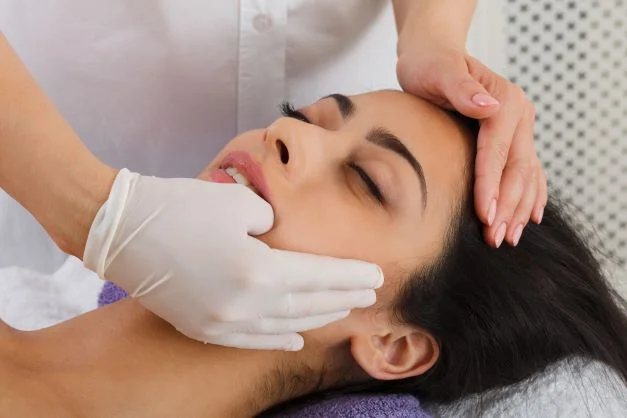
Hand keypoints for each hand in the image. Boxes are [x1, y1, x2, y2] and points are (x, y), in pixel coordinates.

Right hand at [84, 169, 383, 349]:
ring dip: (317, 318)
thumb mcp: (238, 203)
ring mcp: (221, 322)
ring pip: (283, 324)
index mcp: (258, 271)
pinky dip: (277, 338)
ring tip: (343, 311)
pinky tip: (295, 338)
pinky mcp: (202, 326)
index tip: (378, 275)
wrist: (120, 228)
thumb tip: (279, 238)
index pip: (319, 277)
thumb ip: (273, 226)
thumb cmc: (180, 205)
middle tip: (369, 293)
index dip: (350, 276)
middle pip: (307, 304)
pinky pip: (250, 338)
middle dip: (342, 298)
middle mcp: (244, 305)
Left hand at [397, 40, 546, 247]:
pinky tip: (528, 219)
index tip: (485, 216)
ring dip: (520, 209)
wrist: (434, 55)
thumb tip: (487, 108)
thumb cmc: (430, 65)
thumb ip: (461, 89)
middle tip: (496, 239)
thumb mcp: (438, 72)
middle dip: (508, 207)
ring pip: (528, 175)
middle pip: (518, 169)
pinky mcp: (513, 138)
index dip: (491, 186)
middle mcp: (519, 115)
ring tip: (509, 239)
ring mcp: (520, 128)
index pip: (498, 152)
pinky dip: (530, 197)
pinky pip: (528, 171)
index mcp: (504, 102)